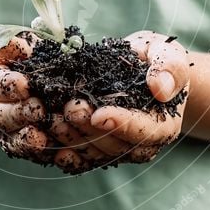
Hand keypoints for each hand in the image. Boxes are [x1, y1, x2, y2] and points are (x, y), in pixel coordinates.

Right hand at [0, 34, 100, 172]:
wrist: (16, 87)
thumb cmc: (21, 61)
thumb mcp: (19, 47)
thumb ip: (19, 46)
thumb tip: (27, 49)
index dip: (8, 85)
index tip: (25, 84)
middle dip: (19, 113)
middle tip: (39, 109)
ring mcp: (3, 131)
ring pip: (11, 139)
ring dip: (27, 139)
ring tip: (43, 137)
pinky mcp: (18, 146)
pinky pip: (27, 154)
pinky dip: (40, 154)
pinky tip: (55, 152)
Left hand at [48, 31, 190, 169]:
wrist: (142, 69)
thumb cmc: (157, 60)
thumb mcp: (167, 53)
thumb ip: (169, 67)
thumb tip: (160, 88)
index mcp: (162, 125)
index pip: (143, 130)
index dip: (121, 123)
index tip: (99, 114)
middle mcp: (139, 145)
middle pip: (112, 144)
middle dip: (87, 128)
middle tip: (67, 107)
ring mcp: (116, 149)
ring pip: (90, 152)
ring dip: (68, 137)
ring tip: (48, 116)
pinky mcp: (95, 148)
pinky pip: (76, 155)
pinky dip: (58, 147)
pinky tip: (40, 137)